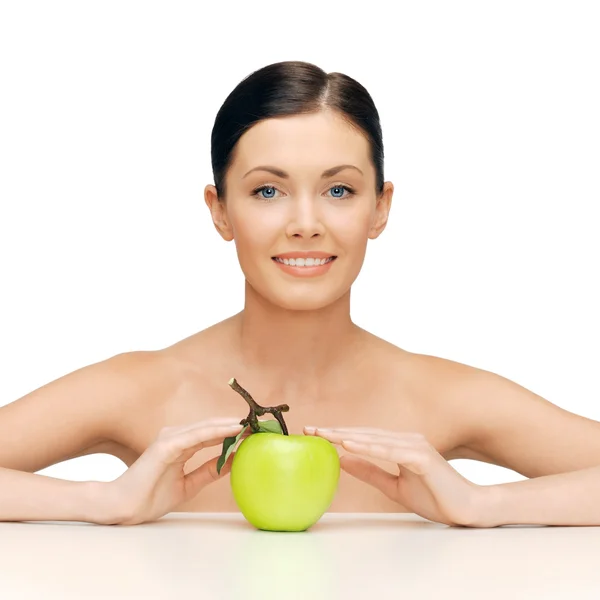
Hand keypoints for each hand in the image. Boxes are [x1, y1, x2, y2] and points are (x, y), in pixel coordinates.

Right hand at [102, 418, 247, 524]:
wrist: (124, 507)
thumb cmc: (150, 496)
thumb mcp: (189, 484)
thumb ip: (209, 471)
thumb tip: (234, 460)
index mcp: (181, 444)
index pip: (212, 433)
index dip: (234, 431)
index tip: (255, 432)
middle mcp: (176, 436)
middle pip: (212, 426)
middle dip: (236, 425)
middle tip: (260, 423)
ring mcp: (171, 438)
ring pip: (207, 427)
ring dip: (230, 424)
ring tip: (252, 424)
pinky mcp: (166, 445)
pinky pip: (196, 436)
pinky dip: (216, 431)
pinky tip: (233, 429)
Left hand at [303, 426, 485, 526]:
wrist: (466, 509)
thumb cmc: (434, 496)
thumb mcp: (393, 486)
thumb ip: (370, 472)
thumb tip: (344, 459)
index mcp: (398, 445)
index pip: (362, 437)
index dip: (338, 434)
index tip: (313, 433)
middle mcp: (405, 440)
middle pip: (364, 433)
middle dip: (335, 431)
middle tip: (309, 429)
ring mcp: (414, 446)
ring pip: (375, 439)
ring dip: (348, 435)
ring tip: (324, 435)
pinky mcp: (422, 458)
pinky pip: (391, 451)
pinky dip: (370, 446)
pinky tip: (350, 444)